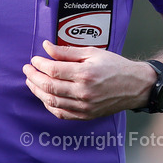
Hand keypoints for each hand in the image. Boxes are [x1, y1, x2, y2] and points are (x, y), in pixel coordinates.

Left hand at [23, 41, 155, 119]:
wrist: (135, 86)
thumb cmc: (115, 66)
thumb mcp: (92, 52)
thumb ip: (67, 51)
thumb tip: (46, 47)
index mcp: (85, 73)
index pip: (53, 70)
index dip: (39, 64)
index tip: (34, 59)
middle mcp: (84, 92)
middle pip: (49, 86)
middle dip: (33, 77)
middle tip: (27, 70)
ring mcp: (84, 106)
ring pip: (52, 101)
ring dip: (37, 91)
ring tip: (31, 82)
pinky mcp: (86, 115)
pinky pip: (61, 113)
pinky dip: (49, 105)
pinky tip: (44, 96)